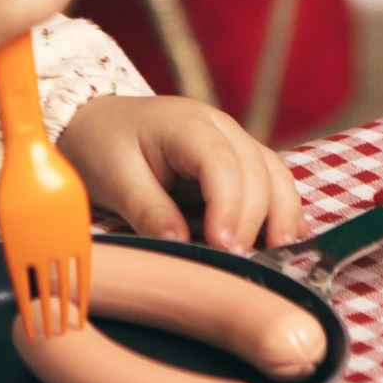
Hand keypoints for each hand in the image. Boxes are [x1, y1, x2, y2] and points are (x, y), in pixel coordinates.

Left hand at [57, 95, 305, 252]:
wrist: (96, 121)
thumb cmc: (102, 145)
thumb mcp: (114, 178)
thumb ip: (148, 210)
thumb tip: (180, 244)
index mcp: (186, 124)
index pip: (221, 164)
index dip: (229, 206)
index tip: (224, 246)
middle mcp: (219, 127)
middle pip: (257, 170)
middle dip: (256, 218)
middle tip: (243, 261)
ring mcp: (233, 141)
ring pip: (274, 174)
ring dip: (282, 215)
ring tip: (280, 255)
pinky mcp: (237, 161)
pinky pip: (270, 181)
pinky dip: (282, 209)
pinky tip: (287, 239)